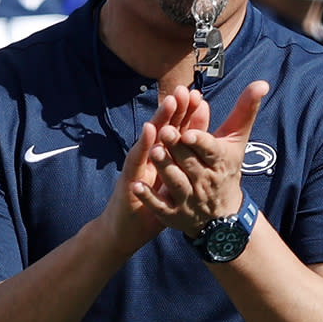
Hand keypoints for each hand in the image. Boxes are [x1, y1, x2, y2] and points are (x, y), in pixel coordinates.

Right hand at [98, 88, 207, 254]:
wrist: (124, 232)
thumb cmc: (149, 208)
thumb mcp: (171, 185)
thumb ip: (182, 164)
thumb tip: (197, 148)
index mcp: (162, 159)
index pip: (176, 133)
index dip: (187, 116)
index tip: (198, 97)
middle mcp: (148, 158)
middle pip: (164, 129)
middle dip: (175, 109)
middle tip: (185, 89)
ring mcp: (138, 166)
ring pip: (150, 139)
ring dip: (160, 119)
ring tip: (171, 101)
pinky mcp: (128, 178)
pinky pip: (137, 159)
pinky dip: (144, 144)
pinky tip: (150, 130)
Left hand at [131, 81, 269, 234]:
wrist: (223, 214)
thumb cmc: (227, 167)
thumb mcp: (237, 140)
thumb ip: (245, 110)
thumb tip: (261, 83)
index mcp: (220, 161)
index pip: (210, 149)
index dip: (199, 140)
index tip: (188, 132)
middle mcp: (205, 181)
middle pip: (189, 163)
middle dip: (177, 148)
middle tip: (164, 132)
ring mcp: (189, 199)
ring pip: (175, 183)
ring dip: (164, 168)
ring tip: (153, 151)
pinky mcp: (174, 215)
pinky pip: (160, 207)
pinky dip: (148, 198)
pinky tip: (136, 186)